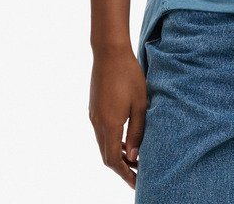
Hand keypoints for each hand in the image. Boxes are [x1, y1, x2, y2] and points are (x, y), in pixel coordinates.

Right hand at [89, 44, 148, 188]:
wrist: (109, 52)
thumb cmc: (129, 75)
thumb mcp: (140, 104)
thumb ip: (138, 131)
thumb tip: (135, 156)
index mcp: (109, 124)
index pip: (113, 160)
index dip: (125, 173)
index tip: (137, 182)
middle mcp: (98, 123)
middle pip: (106, 155)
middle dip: (121, 168)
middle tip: (137, 175)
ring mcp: (94, 115)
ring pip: (103, 144)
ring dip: (117, 155)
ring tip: (134, 159)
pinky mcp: (94, 108)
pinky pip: (102, 133)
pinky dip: (112, 142)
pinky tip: (125, 139)